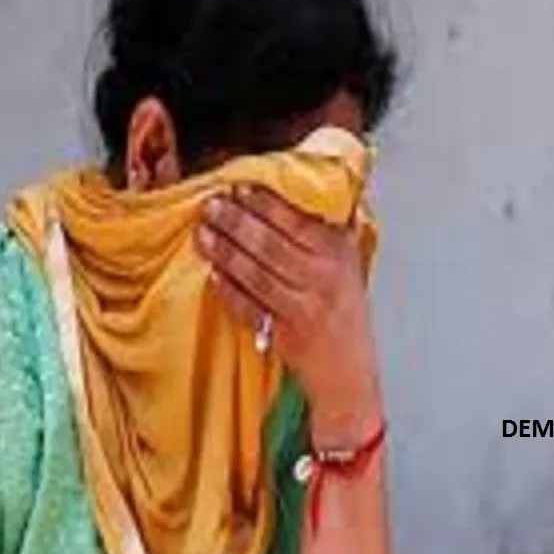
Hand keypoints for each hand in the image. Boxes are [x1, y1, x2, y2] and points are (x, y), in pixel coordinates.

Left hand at [196, 185, 382, 447]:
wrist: (351, 372)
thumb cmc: (345, 312)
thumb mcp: (349, 262)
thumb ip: (330, 225)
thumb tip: (312, 181)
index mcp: (339, 253)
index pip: (296, 220)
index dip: (264, 203)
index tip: (239, 187)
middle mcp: (324, 278)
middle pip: (270, 244)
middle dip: (236, 222)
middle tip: (211, 205)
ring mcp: (305, 308)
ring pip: (257, 274)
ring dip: (225, 252)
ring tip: (202, 234)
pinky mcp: (286, 335)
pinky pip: (251, 308)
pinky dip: (230, 291)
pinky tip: (213, 275)